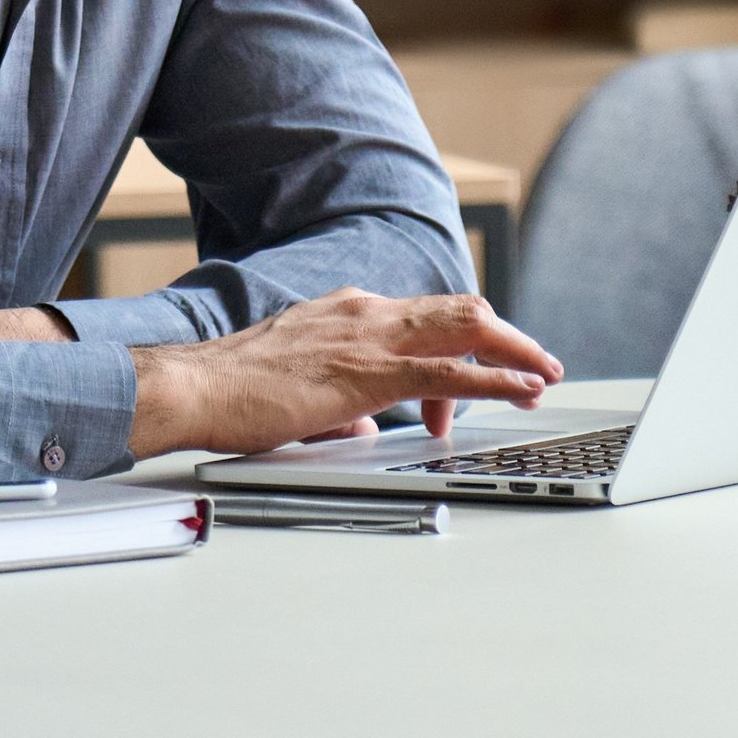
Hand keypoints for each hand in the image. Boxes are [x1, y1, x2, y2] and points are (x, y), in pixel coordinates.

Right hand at [128, 289, 562, 457]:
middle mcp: (364, 313)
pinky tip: (521, 388)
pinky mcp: (370, 373)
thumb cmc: (231, 393)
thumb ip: (340, 404)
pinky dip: (495, 380)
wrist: (193, 389)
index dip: (456, 350)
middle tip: (536, 363)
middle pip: (456, 311)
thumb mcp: (298, 392)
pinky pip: (451, 372)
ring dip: (513, 352)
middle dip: (504, 336)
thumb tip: (365, 426)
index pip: (421, 321)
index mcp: (346, 313)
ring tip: (543, 375)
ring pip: (465, 329)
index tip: (461, 396)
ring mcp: (370, 338)